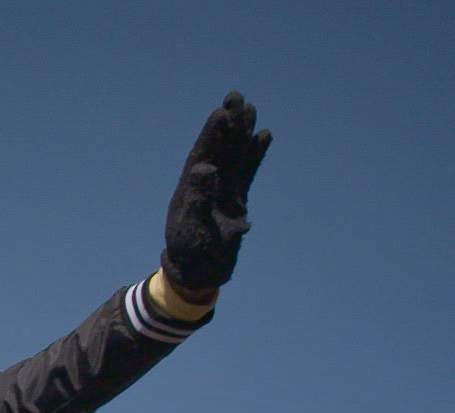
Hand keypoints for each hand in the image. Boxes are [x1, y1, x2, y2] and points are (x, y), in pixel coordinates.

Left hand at [161, 92, 271, 292]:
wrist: (201, 273)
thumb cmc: (192, 252)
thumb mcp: (193, 226)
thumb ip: (199, 198)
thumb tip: (204, 167)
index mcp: (191, 187)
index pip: (203, 153)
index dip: (212, 133)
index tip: (221, 111)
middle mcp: (206, 184)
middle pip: (220, 148)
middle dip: (228, 124)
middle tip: (236, 97)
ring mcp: (222, 189)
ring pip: (235, 155)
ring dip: (242, 133)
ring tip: (251, 108)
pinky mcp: (236, 198)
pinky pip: (247, 171)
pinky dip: (255, 155)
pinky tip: (263, 136)